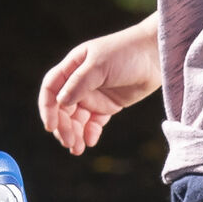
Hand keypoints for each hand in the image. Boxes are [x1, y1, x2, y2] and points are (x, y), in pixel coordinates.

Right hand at [38, 16, 161, 155]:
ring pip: (76, 119)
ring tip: (77, 149)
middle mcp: (78, 83)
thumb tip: (60, 102)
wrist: (155, 55)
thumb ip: (79, 83)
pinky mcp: (107, 106)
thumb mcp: (99, 65)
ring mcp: (93, 95)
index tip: (51, 126)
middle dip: (63, 126)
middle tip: (69, 142)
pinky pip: (94, 123)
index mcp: (72, 68)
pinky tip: (90, 142)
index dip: (47, 108)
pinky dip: (90, 133)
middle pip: (62, 109)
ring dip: (74, 134)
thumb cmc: (126, 52)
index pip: (51, 89)